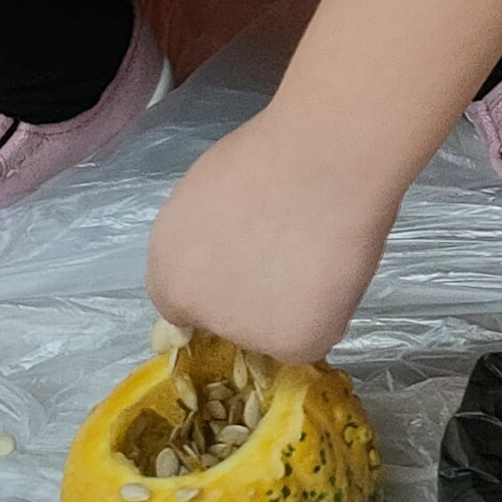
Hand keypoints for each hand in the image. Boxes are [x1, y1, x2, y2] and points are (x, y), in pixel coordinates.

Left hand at [143, 100, 419, 364]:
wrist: (323, 160)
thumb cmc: (268, 157)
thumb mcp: (203, 199)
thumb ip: (200, 243)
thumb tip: (222, 257)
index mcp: (167, 272)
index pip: (183, 306)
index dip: (218, 288)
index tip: (246, 270)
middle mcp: (197, 311)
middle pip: (226, 324)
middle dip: (252, 303)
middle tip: (286, 260)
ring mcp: (245, 332)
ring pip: (271, 333)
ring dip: (290, 308)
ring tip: (316, 254)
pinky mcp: (293, 344)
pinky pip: (311, 339)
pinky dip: (327, 314)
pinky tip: (334, 272)